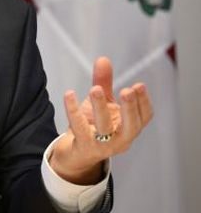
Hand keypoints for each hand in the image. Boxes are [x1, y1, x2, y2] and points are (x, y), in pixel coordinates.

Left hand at [50, 56, 153, 184]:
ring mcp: (103, 146)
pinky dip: (73, 111)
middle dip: (130, 108)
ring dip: (100, 107)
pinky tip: (69, 94)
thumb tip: (103, 59)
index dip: (143, 102)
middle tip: (127, 90)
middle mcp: (121, 139)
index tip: (139, 85)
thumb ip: (104, 82)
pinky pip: (79, 128)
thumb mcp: (102, 104)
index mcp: (130, 128)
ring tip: (96, 89)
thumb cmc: (94, 126)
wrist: (76, 153)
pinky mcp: (84, 146)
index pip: (144, 117)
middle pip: (131, 126)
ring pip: (105, 127)